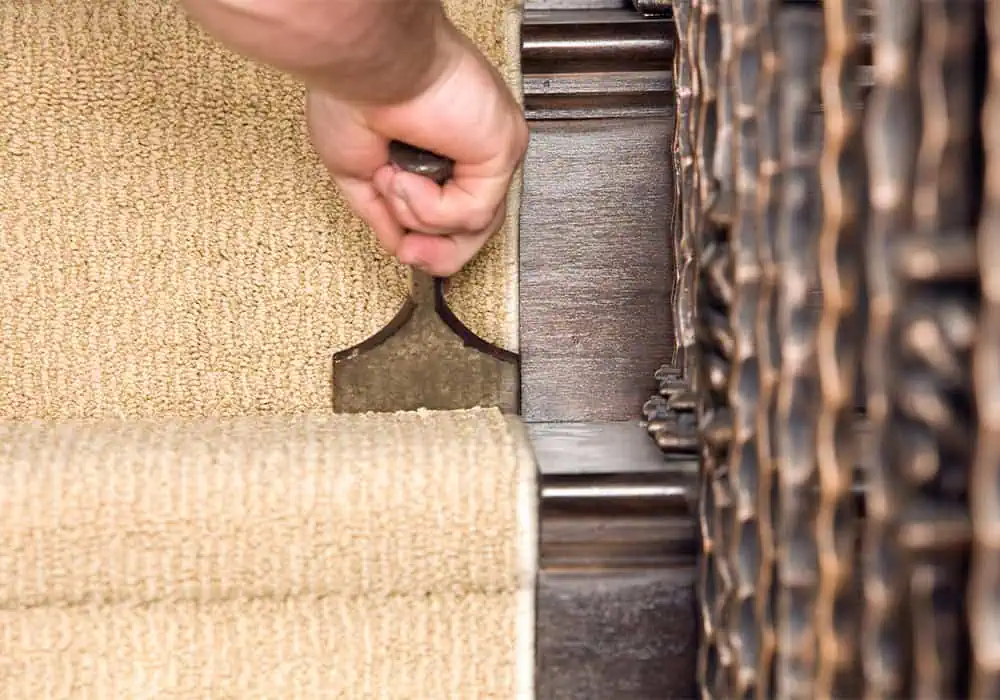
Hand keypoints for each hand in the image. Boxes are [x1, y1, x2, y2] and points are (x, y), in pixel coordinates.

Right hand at [306, 25, 528, 276]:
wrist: (364, 67)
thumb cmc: (355, 93)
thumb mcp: (358, 171)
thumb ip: (384, 212)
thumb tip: (400, 245)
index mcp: (443, 146)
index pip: (457, 211)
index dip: (434, 243)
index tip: (407, 251)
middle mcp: (472, 148)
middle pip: (475, 227)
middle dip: (439, 252)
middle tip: (411, 252)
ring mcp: (489, 150)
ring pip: (474, 226)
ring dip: (419, 216)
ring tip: (392, 180)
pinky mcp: (502, 152)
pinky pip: (472, 213)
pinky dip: (430, 206)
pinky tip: (404, 176)